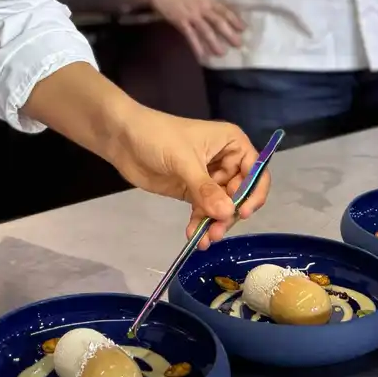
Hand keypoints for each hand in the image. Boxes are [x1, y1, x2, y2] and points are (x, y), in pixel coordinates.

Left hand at [105, 106, 264, 247]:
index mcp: (231, 143)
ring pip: (222, 205)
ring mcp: (208, 177)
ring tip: (204, 240)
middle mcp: (225, 161)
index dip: (254, 192)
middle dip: (230, 213)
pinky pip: (204, 210)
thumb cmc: (157, 136)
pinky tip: (192, 235)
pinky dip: (200, 223)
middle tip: (216, 231)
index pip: (255, 170)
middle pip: (240, 193)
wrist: (122, 137)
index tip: (242, 212)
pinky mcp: (191, 190)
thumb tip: (228, 213)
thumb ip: (205, 188)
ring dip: (215, 223)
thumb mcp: (184, 160)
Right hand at [149, 0, 244, 60]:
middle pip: (219, 22)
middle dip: (230, 34)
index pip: (225, 10)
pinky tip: (201, 56)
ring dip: (215, 43)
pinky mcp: (181, 21)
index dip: (235, 20)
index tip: (243, 29)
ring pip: (206, 31)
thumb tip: (217, 10)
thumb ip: (207, 1)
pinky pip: (191, 36)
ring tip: (221, 53)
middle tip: (238, 44)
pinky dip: (196, 46)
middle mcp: (203, 8)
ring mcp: (192, 15)